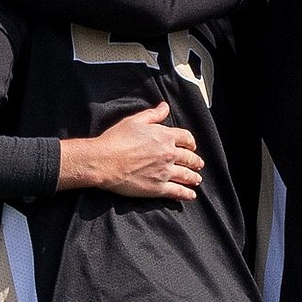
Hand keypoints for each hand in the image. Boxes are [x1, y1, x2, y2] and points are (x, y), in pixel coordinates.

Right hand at [59, 102, 203, 200]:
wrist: (104, 162)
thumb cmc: (116, 140)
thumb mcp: (134, 121)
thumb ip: (153, 115)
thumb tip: (165, 107)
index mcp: (165, 136)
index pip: (186, 138)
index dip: (191, 142)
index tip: (191, 146)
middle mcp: (169, 154)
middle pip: (190, 158)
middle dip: (195, 161)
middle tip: (198, 164)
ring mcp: (165, 172)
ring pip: (187, 175)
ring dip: (194, 177)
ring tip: (197, 179)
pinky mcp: (158, 188)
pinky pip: (178, 191)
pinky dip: (187, 194)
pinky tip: (191, 195)